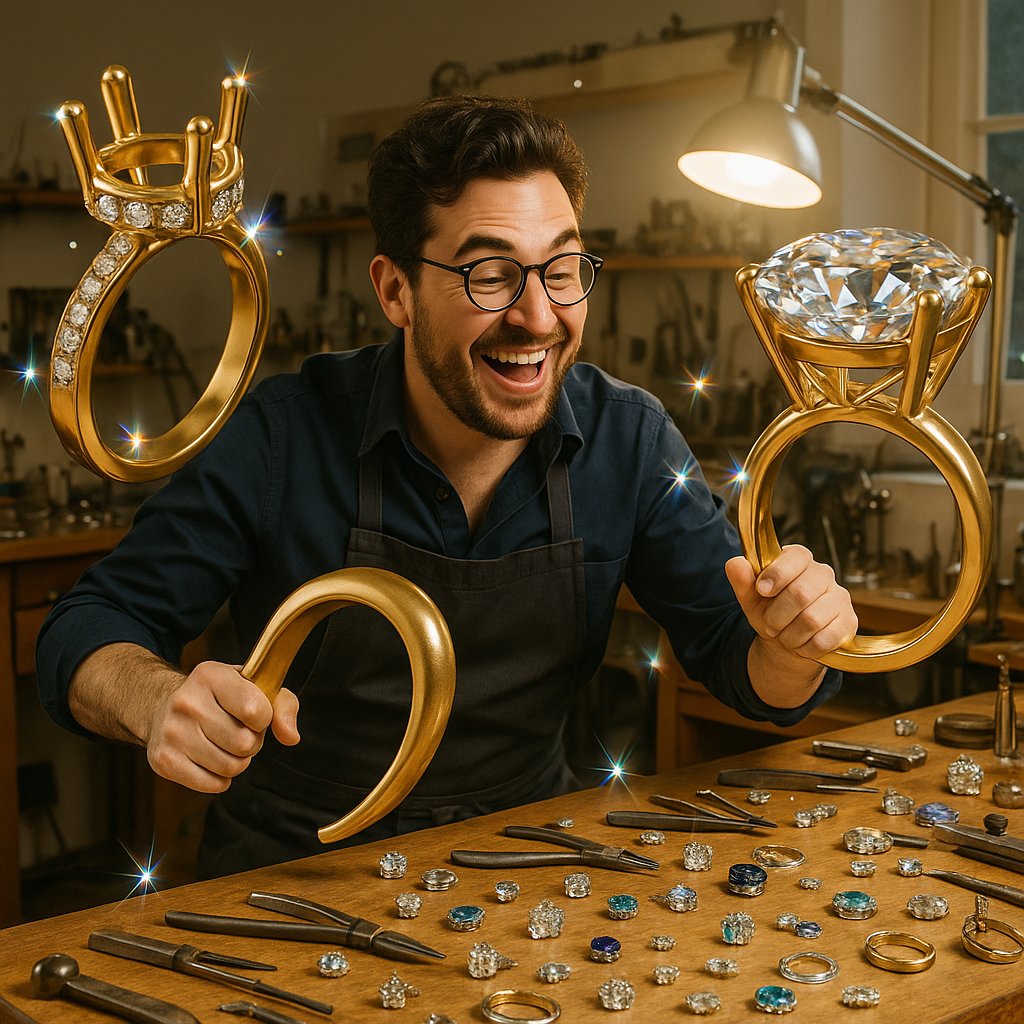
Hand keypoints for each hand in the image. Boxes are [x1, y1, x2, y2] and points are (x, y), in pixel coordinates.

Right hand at [146, 660, 299, 792]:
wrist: (165, 704)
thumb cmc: (222, 697)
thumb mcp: (254, 686)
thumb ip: (283, 705)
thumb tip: (291, 737)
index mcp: (211, 675)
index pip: (255, 710)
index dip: (264, 718)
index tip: (254, 713)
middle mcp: (187, 701)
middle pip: (244, 743)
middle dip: (251, 742)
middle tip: (239, 731)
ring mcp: (172, 732)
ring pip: (230, 767)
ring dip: (238, 761)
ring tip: (226, 744)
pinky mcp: (164, 760)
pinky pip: (213, 785)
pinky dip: (221, 778)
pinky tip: (212, 759)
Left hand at [725, 544, 857, 662]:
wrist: (788, 641)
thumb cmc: (769, 611)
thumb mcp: (750, 597)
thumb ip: (741, 579)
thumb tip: (735, 563)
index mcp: (798, 560)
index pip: (796, 556)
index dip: (777, 574)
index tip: (762, 590)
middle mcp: (823, 574)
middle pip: (801, 593)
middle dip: (777, 615)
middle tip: (770, 624)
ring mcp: (840, 597)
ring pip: (812, 620)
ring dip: (789, 635)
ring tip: (785, 635)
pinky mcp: (849, 622)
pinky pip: (825, 639)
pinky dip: (805, 647)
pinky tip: (802, 644)